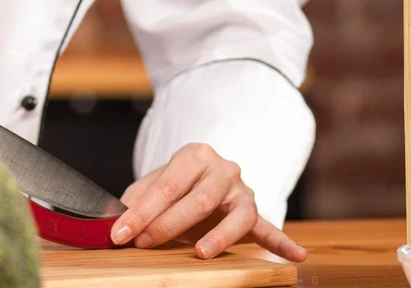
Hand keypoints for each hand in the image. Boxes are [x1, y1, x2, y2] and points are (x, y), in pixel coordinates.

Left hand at [109, 142, 306, 261]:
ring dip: (217, 237)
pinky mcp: (253, 212)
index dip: (142, 210)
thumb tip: (113, 221)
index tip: (120, 233)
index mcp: (195, 154)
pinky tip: (297, 255)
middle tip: (144, 242)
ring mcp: (241, 191)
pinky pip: (268, 227)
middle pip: (199, 199)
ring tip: (199, 252)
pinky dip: (283, 243)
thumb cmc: (175, 185)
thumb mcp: (154, 183)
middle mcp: (223, 168)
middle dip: (167, 223)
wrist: (204, 177)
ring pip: (234, 215)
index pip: (167, 184)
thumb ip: (137, 200)